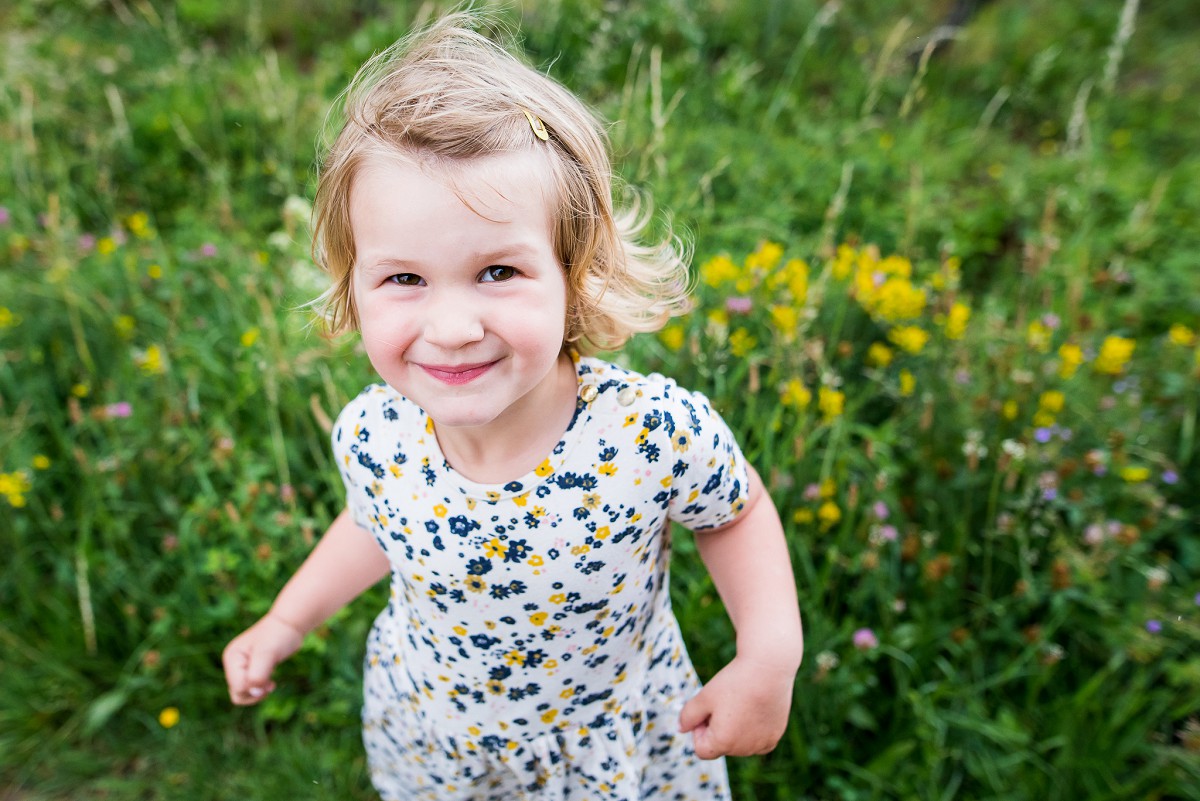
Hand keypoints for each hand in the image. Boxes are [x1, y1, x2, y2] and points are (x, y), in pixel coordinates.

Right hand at [222, 614, 304, 704]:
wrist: (289, 625)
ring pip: (243, 694)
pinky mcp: (251, 670)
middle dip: (255, 693)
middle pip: (237, 694)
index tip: (269, 680)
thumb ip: (258, 674)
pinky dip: (261, 689)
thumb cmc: (278, 636)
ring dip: (258, 693)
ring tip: (271, 684)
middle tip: (271, 684)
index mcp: (232, 658)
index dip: (254, 688)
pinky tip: (271, 682)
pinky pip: (250, 689)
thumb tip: (255, 693)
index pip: (237, 687)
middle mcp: (233, 664)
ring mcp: (241, 667)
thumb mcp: (268, 654)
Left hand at [678, 654, 796, 758]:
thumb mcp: (704, 697)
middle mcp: (743, 749)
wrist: (767, 669)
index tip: (706, 710)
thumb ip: (687, 716)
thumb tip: (681, 729)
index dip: (699, 730)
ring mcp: (761, 744)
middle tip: (724, 702)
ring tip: (741, 703)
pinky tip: (754, 710)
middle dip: (717, 729)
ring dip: (735, 729)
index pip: (702, 749)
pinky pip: (757, 741)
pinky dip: (753, 730)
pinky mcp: (775, 735)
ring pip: (739, 743)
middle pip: (721, 746)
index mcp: (723, 743)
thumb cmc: (734, 682)